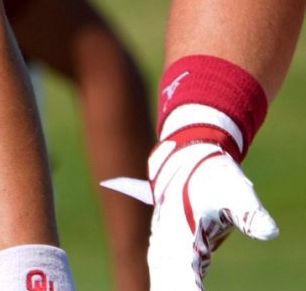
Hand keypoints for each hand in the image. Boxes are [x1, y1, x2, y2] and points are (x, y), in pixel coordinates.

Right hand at [144, 138, 278, 288]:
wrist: (192, 156)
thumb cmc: (213, 174)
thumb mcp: (236, 191)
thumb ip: (250, 214)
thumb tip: (270, 233)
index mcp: (179, 234)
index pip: (181, 274)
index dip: (185, 289)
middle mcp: (168, 243)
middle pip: (167, 279)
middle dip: (173, 289)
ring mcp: (168, 245)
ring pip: (164, 276)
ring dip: (170, 286)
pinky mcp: (176, 247)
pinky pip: (171, 272)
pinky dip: (174, 283)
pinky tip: (186, 288)